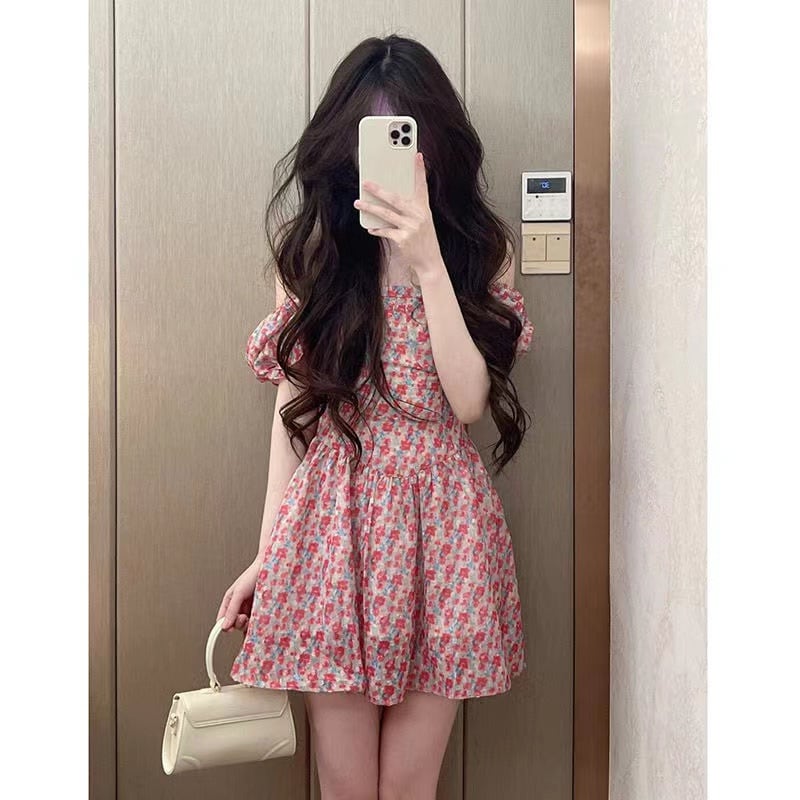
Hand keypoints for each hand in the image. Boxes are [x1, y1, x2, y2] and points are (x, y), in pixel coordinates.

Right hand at [216, 557, 260, 631]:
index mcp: (230, 601)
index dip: (224, 626)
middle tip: (244, 617)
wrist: (270, 568)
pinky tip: (259, 623)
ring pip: (246, 625)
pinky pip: (257, 622)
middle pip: (235, 624)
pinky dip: (257, 625)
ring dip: (249, 624)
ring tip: (253, 616)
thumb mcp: (239, 592)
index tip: (229, 630)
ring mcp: (251, 609)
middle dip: (239, 623)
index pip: (222, 619)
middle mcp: (240, 606)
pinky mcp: (261, 611)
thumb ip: (231, 609)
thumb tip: (224, 625)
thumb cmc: (252, 575)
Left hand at [354, 152, 445, 282]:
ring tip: (358, 202)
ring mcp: (410, 227)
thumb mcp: (422, 221)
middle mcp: (418, 215)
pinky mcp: (403, 239)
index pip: (422, 185)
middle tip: (366, 182)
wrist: (430, 261)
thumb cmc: (423, 239)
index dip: (420, 170)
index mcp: (424, 208)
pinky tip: (370, 228)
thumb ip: (410, 209)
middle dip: (379, 190)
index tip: (417, 156)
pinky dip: (377, 229)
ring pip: (386, 213)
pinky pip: (385, 231)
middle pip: (395, 198)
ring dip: (370, 207)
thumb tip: (388, 198)